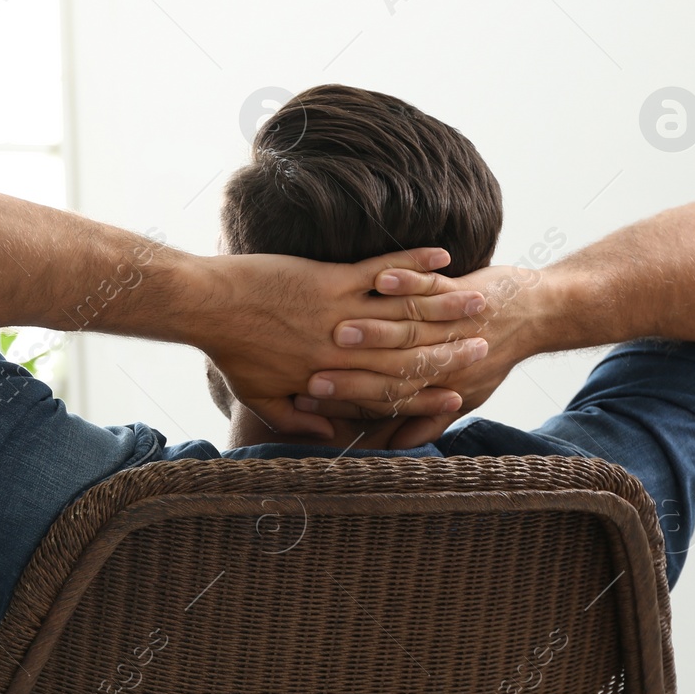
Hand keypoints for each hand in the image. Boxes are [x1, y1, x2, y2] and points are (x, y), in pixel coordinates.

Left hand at [191, 247, 491, 438]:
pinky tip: (443, 256)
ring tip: (480, 302)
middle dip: (452, 350)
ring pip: (405, 312)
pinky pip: (383, 269)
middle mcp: (344, 350)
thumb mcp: (260, 397)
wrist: (207, 306)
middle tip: (486, 346)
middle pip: (410, 353)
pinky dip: (414, 263)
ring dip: (446, 306)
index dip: (427, 396)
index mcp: (331, 379)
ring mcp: (340, 311)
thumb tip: (324, 437)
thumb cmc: (230, 351)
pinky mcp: (331, 277)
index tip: (457, 397)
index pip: (390, 393)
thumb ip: (295, 420)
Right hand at [297, 264, 544, 446]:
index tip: (310, 402)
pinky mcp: (462, 291)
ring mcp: (455, 325)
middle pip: (390, 368)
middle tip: (311, 375)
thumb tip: (400, 446)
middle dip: (349, 372)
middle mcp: (448, 360)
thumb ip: (430, 419)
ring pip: (407, 328)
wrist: (538, 314)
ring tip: (338, 328)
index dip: (348, 401)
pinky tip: (380, 280)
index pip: (387, 398)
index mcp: (442, 386)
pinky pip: (430, 287)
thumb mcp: (467, 394)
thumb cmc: (493, 355)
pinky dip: (406, 280)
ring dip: (373, 328)